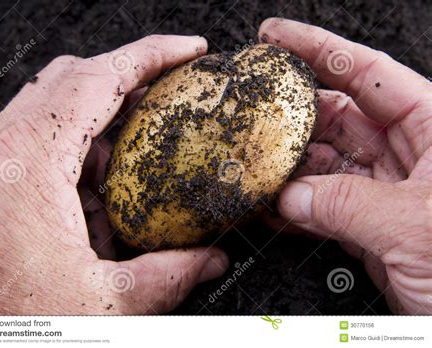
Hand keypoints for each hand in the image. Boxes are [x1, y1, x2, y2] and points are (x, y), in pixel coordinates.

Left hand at [0, 35, 227, 314]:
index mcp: (28, 164)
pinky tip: (99, 205)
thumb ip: (167, 277)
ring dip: (105, 134)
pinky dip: (78, 163)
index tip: (189, 50)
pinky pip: (39, 150)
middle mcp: (0, 152)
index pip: (99, 76)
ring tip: (139, 167)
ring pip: (56, 116)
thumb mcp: (102, 307)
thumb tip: (209, 261)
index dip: (152, 54)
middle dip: (131, 84)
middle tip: (171, 97)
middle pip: (75, 82)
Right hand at [259, 18, 431, 313]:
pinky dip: (295, 210)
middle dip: (292, 118)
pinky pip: (324, 208)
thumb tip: (292, 196)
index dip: (318, 48)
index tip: (276, 38)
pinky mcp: (372, 227)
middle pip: (337, 119)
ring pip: (324, 167)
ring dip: (287, 172)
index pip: (368, 72)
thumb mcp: (414, 225)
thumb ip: (346, 204)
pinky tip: (272, 208)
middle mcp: (409, 156)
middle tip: (253, 120)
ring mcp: (386, 193)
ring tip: (254, 170)